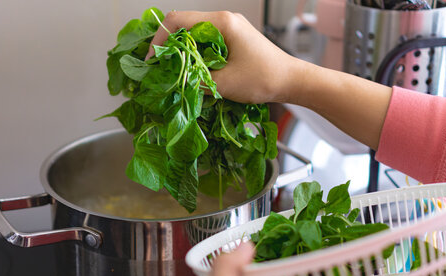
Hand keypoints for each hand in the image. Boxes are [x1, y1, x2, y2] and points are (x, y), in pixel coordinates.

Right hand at [147, 10, 297, 103]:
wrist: (292, 81)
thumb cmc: (264, 78)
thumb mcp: (224, 84)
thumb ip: (195, 80)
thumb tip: (173, 81)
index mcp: (221, 23)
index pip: (177, 20)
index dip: (160, 39)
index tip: (153, 61)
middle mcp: (224, 20)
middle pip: (183, 25)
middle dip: (168, 46)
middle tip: (160, 69)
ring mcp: (229, 28)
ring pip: (193, 35)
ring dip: (182, 53)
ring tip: (175, 73)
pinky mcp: (233, 39)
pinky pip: (206, 43)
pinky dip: (195, 56)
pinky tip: (193, 72)